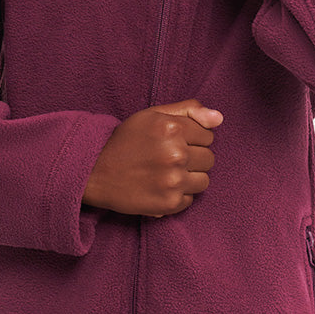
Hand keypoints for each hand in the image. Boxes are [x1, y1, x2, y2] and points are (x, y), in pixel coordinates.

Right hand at [82, 98, 221, 217]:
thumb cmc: (126, 140)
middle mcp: (175, 153)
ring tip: (167, 173)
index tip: (174, 141)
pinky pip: (191, 198)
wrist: (95, 172)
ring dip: (190, 177)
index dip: (192, 138)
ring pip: (204, 180)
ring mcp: (173, 180)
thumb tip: (219, 118)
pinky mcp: (170, 202)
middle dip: (193, 157)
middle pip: (209, 158)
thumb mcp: (152, 115)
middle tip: (169, 158)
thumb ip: (188, 110)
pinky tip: (161, 186)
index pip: (208, 135)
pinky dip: (180, 194)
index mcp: (172, 128)